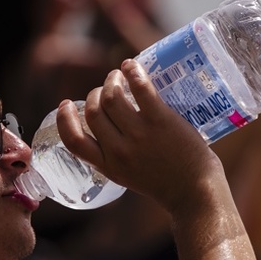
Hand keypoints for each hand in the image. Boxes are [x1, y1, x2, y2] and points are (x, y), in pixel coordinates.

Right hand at [56, 59, 221, 210]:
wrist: (196, 193)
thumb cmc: (169, 184)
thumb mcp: (131, 177)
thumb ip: (118, 156)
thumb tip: (113, 127)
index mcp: (108, 166)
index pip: (74, 141)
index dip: (65, 119)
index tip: (66, 105)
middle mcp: (119, 151)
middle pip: (93, 112)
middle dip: (95, 94)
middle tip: (107, 88)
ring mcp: (139, 135)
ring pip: (111, 97)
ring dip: (112, 80)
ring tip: (119, 75)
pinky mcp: (160, 121)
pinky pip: (140, 88)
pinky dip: (132, 72)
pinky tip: (131, 66)